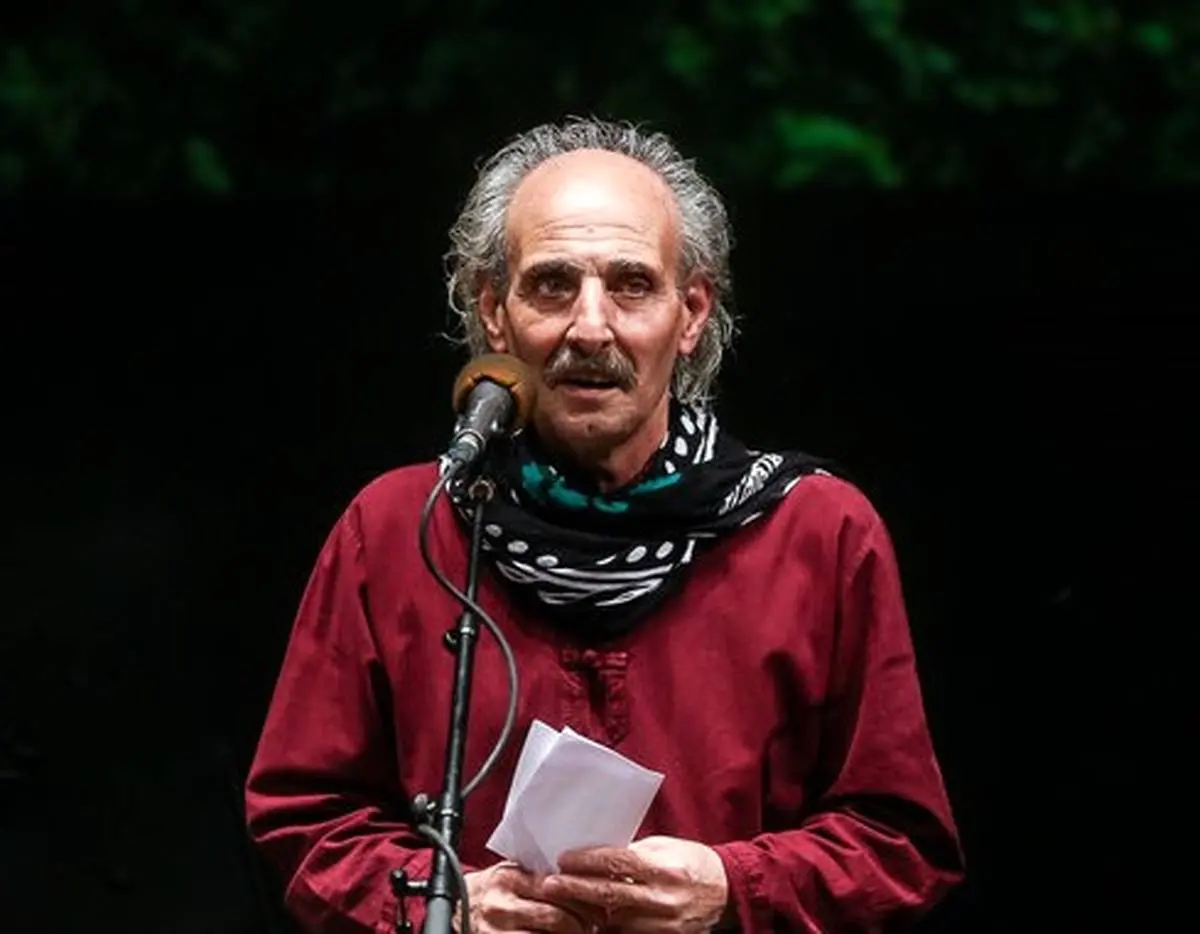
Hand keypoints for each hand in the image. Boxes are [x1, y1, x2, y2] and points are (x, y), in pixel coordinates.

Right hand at [454, 860, 597, 933]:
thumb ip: (540, 873)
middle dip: (583, 923)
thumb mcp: (513, 873)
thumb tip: (584, 874)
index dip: (583, 896)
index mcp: (510, 878)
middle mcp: (502, 904)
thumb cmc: (494, 888)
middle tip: (598, 923)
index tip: (600, 902)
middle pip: (556, 916)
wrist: (457, 907)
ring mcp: (498, 930)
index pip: (556, 887)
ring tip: (583, 932)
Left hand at [539, 836, 729, 933]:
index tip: (563, 859)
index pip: (617, 863)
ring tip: (560, 904)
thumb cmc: (691, 862)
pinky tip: (589, 922)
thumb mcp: (664, 848)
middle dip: (575, 889)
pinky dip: (607, 928)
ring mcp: (664, 924)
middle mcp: (663, 897)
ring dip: (586, 912)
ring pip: (614, 920)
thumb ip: (633, 853)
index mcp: (663, 867)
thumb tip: (595, 854)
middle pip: (609, 894)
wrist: (728, 891)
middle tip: (548, 885)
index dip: (587, 861)